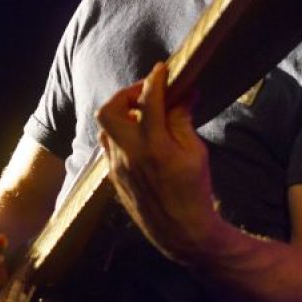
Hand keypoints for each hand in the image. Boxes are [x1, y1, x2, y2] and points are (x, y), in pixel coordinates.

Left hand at [96, 62, 218, 264]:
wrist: (180, 232)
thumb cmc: (194, 191)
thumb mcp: (196, 153)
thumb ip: (183, 120)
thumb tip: (183, 94)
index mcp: (153, 145)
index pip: (148, 100)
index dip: (155, 79)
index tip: (163, 69)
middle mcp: (128, 153)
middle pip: (108, 110)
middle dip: (125, 95)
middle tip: (145, 94)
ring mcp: (117, 166)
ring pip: (105, 128)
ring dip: (120, 114)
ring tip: (142, 114)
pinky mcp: (113, 176)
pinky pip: (108, 145)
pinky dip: (121, 132)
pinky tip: (139, 135)